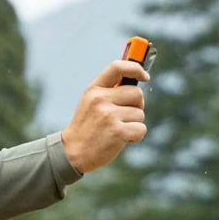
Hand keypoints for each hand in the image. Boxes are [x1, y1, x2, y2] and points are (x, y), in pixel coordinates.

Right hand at [60, 59, 149, 173]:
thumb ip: (110, 90)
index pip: (117, 67)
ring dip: (134, 124)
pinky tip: (121, 139)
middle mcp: (100, 99)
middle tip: (123, 116)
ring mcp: (109, 115)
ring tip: (116, 129)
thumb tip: (137, 79)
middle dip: (137, 106)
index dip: (135, 68)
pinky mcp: (117, 131)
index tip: (145, 76)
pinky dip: (135, 136)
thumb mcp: (91, 102)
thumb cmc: (88, 126)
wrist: (73, 152)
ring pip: (140, 114)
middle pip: (137, 93)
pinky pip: (141, 129)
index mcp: (94, 89)